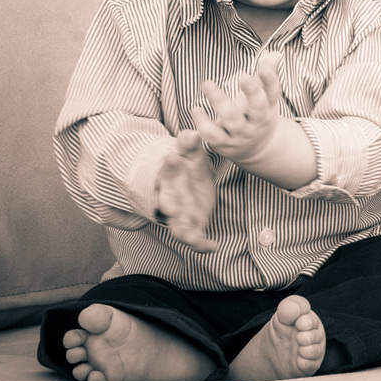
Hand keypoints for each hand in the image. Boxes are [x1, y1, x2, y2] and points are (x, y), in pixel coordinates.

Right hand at [154, 130, 218, 251]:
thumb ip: (190, 144)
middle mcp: (171, 198)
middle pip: (167, 204)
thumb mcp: (191, 153)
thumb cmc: (188, 165)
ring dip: (184, 232)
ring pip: (178, 226)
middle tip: (171, 208)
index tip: (173, 157)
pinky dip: (202, 245)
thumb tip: (191, 134)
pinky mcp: (192, 224)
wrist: (190, 181)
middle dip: (169, 206)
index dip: (169, 165)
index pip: (166, 171)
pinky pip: (195, 238)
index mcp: (169, 178)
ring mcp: (181, 214)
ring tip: (194, 239)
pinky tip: (214, 247)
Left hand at [192, 51, 283, 162]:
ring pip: (232, 119)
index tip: (263, 68)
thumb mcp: (266, 97)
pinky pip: (213, 135)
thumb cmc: (258, 114)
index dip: (270, 80)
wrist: (258, 149)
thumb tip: (275, 52)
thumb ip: (268, 73)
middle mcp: (257, 121)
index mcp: (268, 107)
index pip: (272, 92)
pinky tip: (195, 109)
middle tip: (242, 74)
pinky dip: (203, 123)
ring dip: (219, 101)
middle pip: (257, 107)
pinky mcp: (224, 143)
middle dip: (251, 91)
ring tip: (207, 83)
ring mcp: (241, 133)